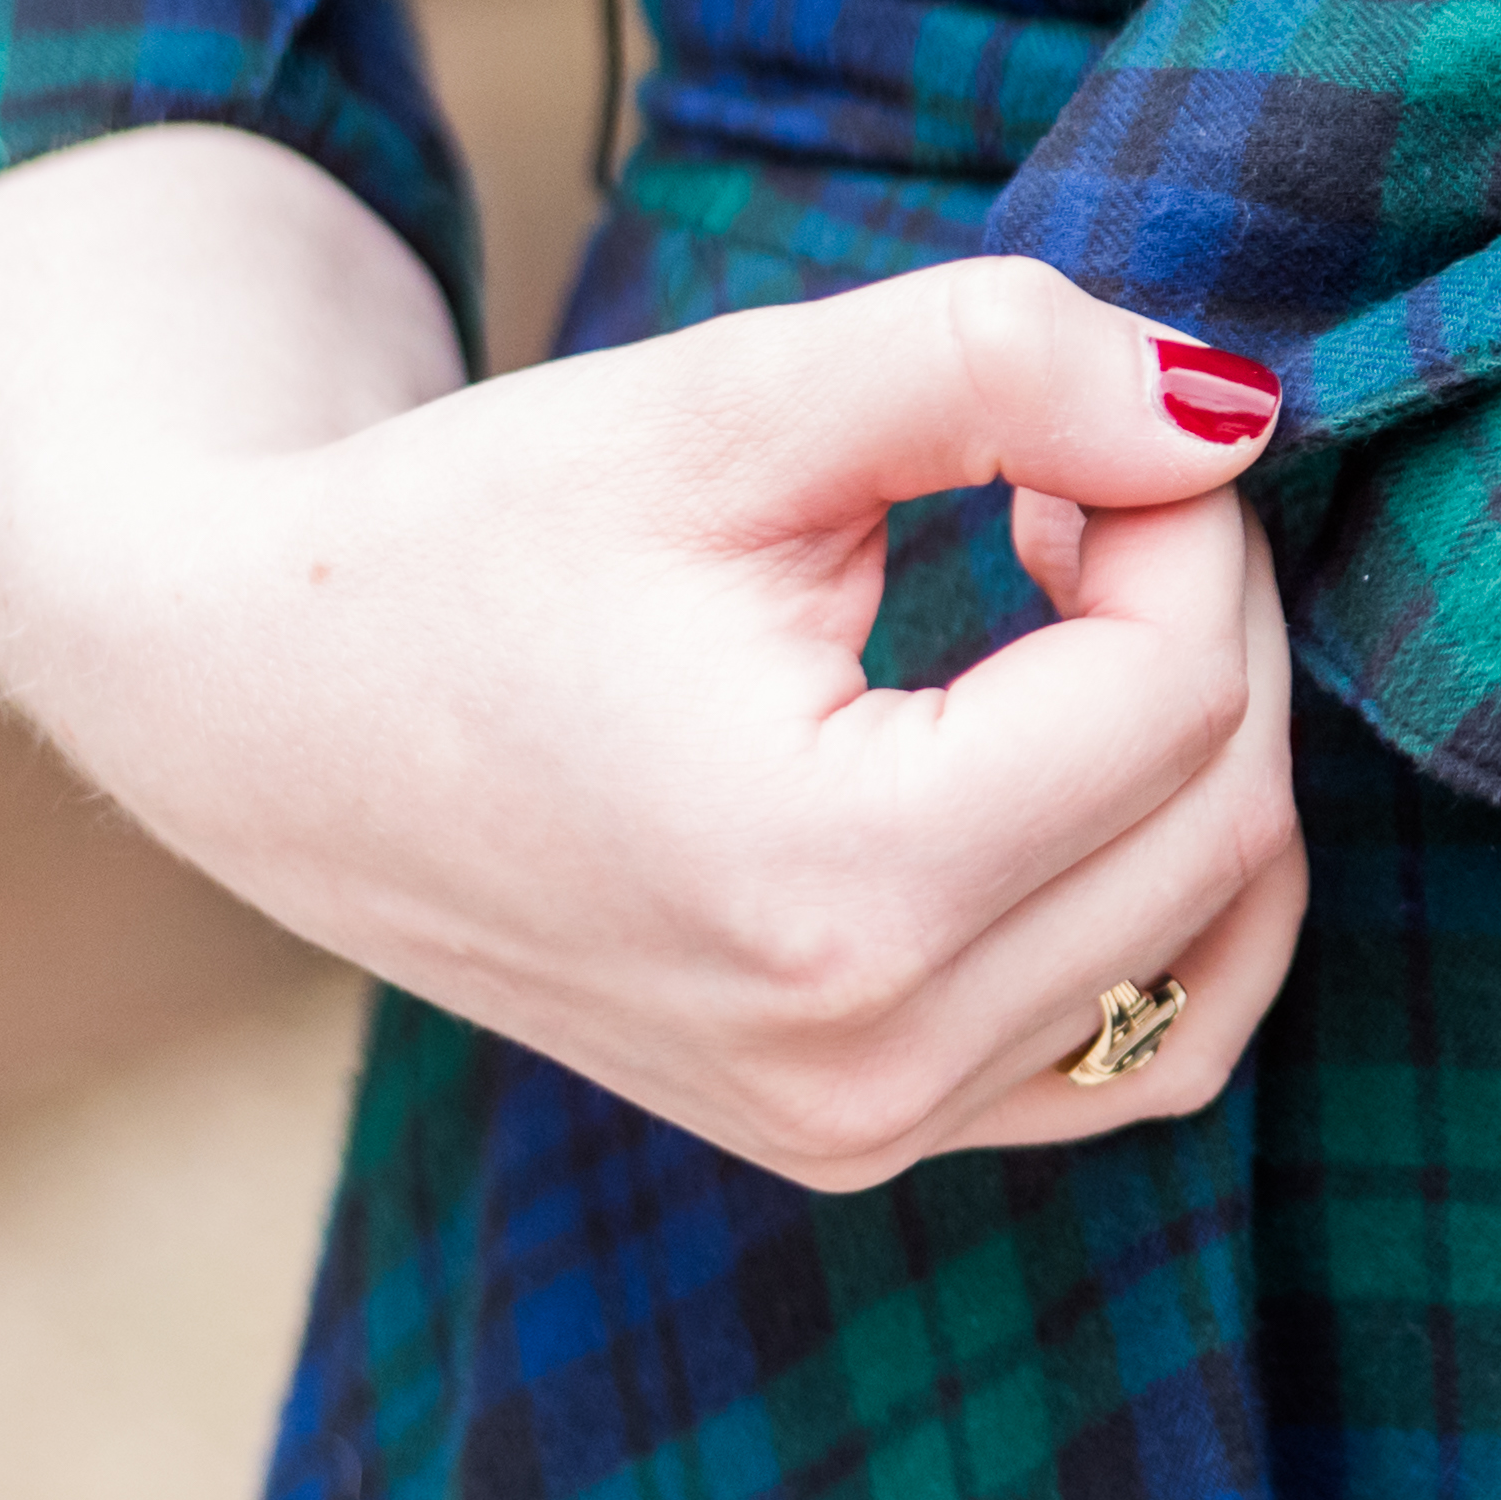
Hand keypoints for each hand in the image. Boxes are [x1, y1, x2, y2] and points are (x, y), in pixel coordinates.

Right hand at [0, 127, 1305, 1190]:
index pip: (1175, 688)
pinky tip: (1088, 746)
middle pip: (1218, 812)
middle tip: (1061, 484)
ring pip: (1215, 930)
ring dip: (1197, 739)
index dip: (1172, 516)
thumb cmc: (474, 539)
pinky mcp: (861, 1135)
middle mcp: (860, 1063)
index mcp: (829, 894)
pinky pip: (1147, 1046)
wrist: (262, 715)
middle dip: (1197, 609)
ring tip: (1055, 603)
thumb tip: (1238, 409)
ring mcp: (862, 1127)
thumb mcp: (733, 400)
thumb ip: (1003, 364)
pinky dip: (1178, 892)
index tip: (1061, 430)